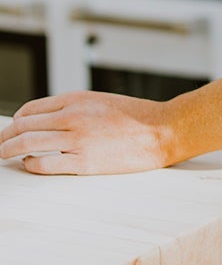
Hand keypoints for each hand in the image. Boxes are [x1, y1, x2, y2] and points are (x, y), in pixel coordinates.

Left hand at [0, 91, 175, 175]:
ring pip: (27, 144)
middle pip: (23, 126)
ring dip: (9, 151)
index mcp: (76, 100)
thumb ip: (75, 108)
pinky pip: (45, 164)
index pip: (31, 109)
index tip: (11, 129)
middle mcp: (72, 117)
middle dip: (4, 137)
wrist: (162, 131)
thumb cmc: (136, 117)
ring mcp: (77, 140)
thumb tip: (48, 120)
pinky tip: (29, 164)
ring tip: (3, 156)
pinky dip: (30, 164)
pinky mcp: (84, 161)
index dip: (15, 120)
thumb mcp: (100, 102)